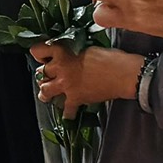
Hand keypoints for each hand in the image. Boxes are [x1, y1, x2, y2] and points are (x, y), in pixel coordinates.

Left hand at [32, 44, 146, 115]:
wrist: (124, 74)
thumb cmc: (110, 58)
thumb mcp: (87, 48)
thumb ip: (73, 52)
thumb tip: (71, 56)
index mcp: (63, 52)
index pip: (38, 51)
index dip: (39, 53)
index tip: (42, 56)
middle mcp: (60, 69)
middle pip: (41, 72)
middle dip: (45, 74)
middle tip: (50, 75)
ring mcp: (66, 85)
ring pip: (45, 91)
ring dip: (45, 92)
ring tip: (47, 93)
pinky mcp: (75, 99)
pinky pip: (66, 110)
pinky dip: (67, 113)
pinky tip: (69, 113)